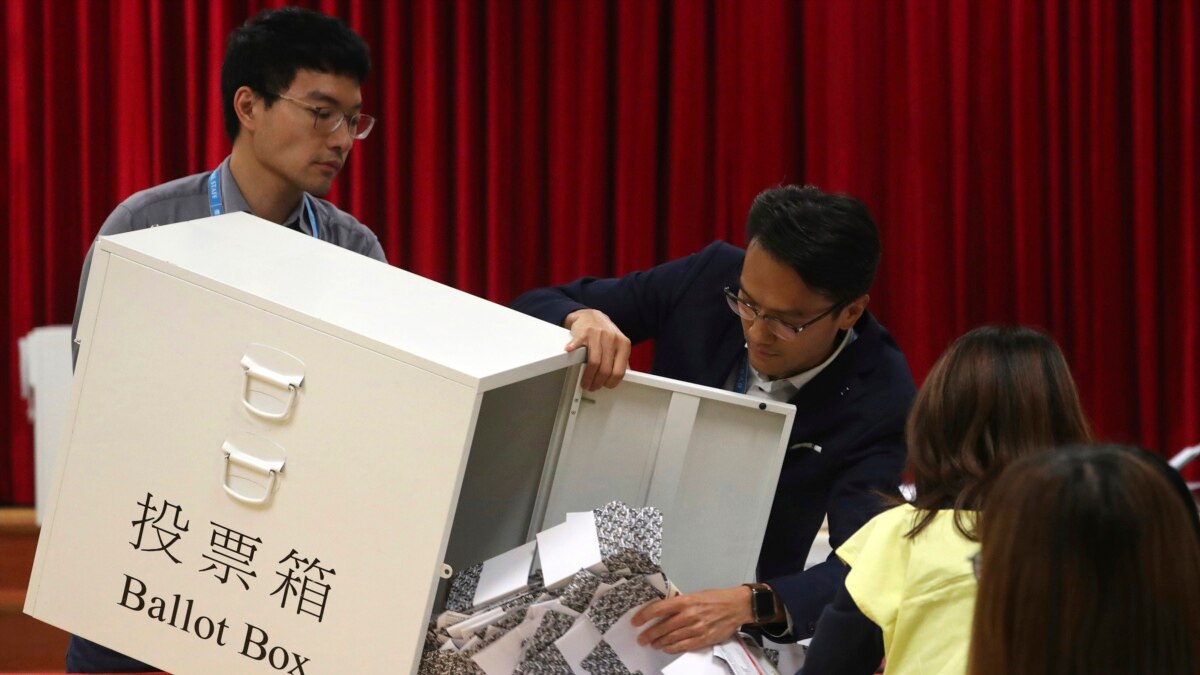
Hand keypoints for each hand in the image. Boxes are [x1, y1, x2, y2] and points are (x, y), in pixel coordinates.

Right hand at [563, 309, 630, 390]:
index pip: (619, 371)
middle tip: (593, 386)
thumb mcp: (619, 345)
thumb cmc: (605, 333)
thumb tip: (625, 376)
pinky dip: (573, 351)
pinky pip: (578, 345)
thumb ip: (622, 359)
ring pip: (594, 363)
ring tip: (586, 382)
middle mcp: (612, 339)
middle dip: (598, 382)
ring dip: (588, 377)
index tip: (606, 386)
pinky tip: (571, 355)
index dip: (611, 382)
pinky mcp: (584, 333)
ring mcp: (598, 335)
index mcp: (623, 344)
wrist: (592, 316)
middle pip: (605, 369)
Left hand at [631, 586, 752, 653]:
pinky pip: (684, 646)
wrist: (736, 606)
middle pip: (663, 627)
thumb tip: (663, 610)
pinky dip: (672, 648)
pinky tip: (666, 648)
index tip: (635, 621)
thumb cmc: (715, 598)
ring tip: (652, 644)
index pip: (659, 609)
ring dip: (659, 642)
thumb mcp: (695, 595)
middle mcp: (689, 615)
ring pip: (672, 638)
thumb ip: (679, 603)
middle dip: (649, 634)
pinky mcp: (704, 639)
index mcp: (686, 601)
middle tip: (641, 638)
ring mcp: (696, 628)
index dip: (644, 616)